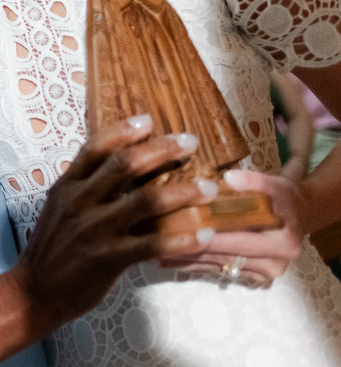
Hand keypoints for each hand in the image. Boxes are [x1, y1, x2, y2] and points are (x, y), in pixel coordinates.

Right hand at [14, 115, 211, 328]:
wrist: (36, 290)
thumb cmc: (52, 247)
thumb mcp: (60, 208)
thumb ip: (86, 188)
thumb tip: (123, 168)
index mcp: (67, 186)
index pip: (95, 148)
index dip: (122, 131)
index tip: (148, 120)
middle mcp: (80, 201)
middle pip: (125, 165)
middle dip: (162, 150)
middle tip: (189, 141)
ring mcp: (95, 229)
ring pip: (146, 201)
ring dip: (182, 192)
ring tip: (208, 188)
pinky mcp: (109, 258)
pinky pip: (153, 244)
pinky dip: (183, 238)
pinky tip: (204, 234)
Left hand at [159, 169, 303, 286]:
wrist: (300, 216)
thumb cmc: (284, 198)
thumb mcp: (275, 184)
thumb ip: (253, 181)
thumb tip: (228, 178)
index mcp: (281, 244)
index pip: (235, 240)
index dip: (206, 235)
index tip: (176, 229)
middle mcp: (273, 265)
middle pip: (221, 256)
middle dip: (188, 249)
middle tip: (155, 242)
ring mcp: (262, 275)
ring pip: (216, 267)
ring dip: (186, 261)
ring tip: (155, 252)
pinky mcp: (251, 277)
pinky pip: (219, 271)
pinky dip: (195, 265)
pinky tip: (170, 260)